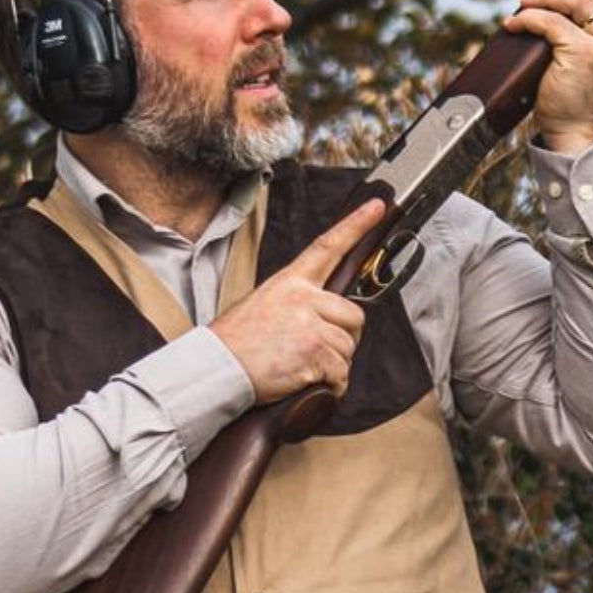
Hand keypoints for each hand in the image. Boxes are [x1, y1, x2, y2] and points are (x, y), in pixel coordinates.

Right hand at [210, 198, 384, 403]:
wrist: (215, 368)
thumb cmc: (235, 343)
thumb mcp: (262, 305)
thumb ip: (295, 303)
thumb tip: (320, 317)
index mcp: (290, 281)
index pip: (328, 247)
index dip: (356, 225)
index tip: (378, 207)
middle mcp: (303, 297)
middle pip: (353, 315)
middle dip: (342, 337)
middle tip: (313, 350)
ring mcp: (310, 324)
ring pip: (347, 347)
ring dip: (332, 364)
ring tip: (299, 366)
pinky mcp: (314, 351)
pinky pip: (341, 372)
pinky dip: (330, 384)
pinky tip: (304, 381)